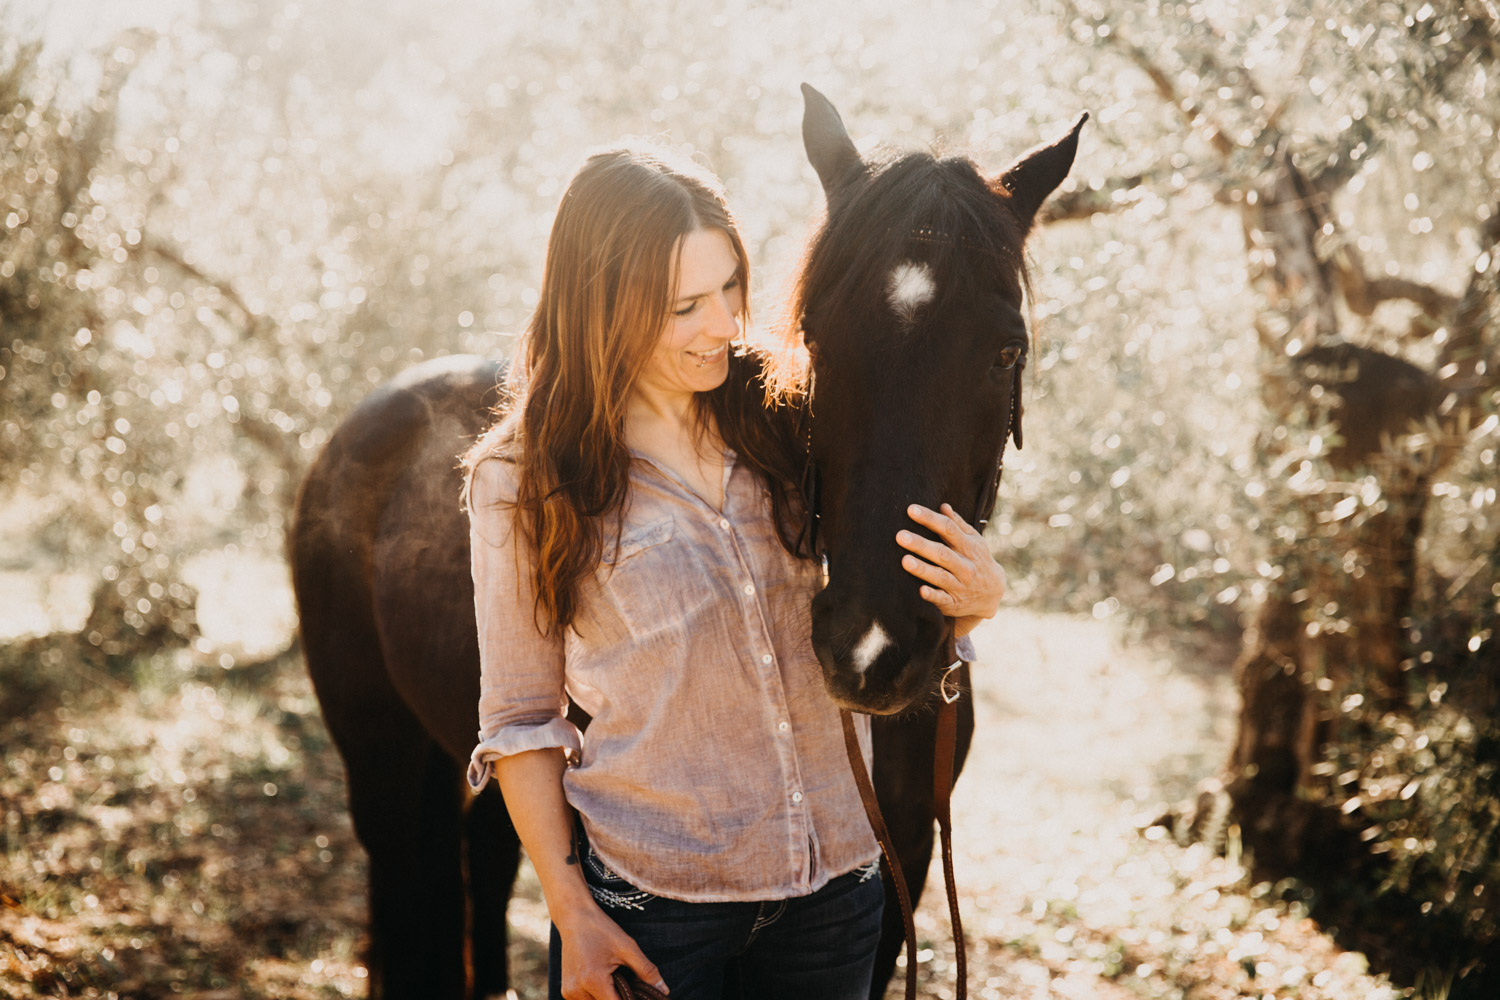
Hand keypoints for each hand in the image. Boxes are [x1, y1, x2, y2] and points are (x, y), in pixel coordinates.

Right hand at [555, 901, 667, 999]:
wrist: (574, 917)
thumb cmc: (601, 929)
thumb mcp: (628, 948)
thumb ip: (647, 971)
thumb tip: (664, 991)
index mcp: (593, 980)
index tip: (640, 994)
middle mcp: (577, 991)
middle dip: (621, 999)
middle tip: (628, 981)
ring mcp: (569, 992)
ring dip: (608, 998)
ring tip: (616, 978)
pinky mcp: (566, 990)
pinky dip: (598, 996)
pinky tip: (604, 980)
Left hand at [896, 503, 1006, 636]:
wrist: (993, 594)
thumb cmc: (977, 560)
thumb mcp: (974, 541)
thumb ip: (958, 524)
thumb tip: (943, 506)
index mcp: (968, 546)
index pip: (948, 529)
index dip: (930, 519)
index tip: (911, 510)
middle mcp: (964, 565)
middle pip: (941, 553)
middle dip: (921, 544)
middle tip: (900, 536)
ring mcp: (959, 584)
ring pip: (940, 576)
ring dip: (923, 569)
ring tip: (905, 561)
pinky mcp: (953, 602)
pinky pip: (942, 599)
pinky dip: (932, 595)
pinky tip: (920, 590)